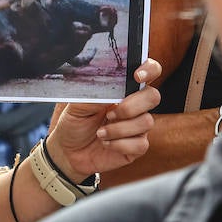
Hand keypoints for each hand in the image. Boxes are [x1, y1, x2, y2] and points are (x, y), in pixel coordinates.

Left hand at [45, 58, 161, 181]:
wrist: (68, 152)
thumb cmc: (74, 123)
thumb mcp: (76, 105)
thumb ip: (94, 94)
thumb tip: (110, 87)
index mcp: (121, 90)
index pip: (147, 72)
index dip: (149, 69)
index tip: (137, 76)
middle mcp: (133, 106)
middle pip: (153, 96)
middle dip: (131, 106)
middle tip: (109, 114)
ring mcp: (137, 127)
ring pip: (147, 121)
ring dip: (119, 129)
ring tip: (100, 133)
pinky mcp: (137, 147)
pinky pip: (141, 144)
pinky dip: (119, 144)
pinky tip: (105, 143)